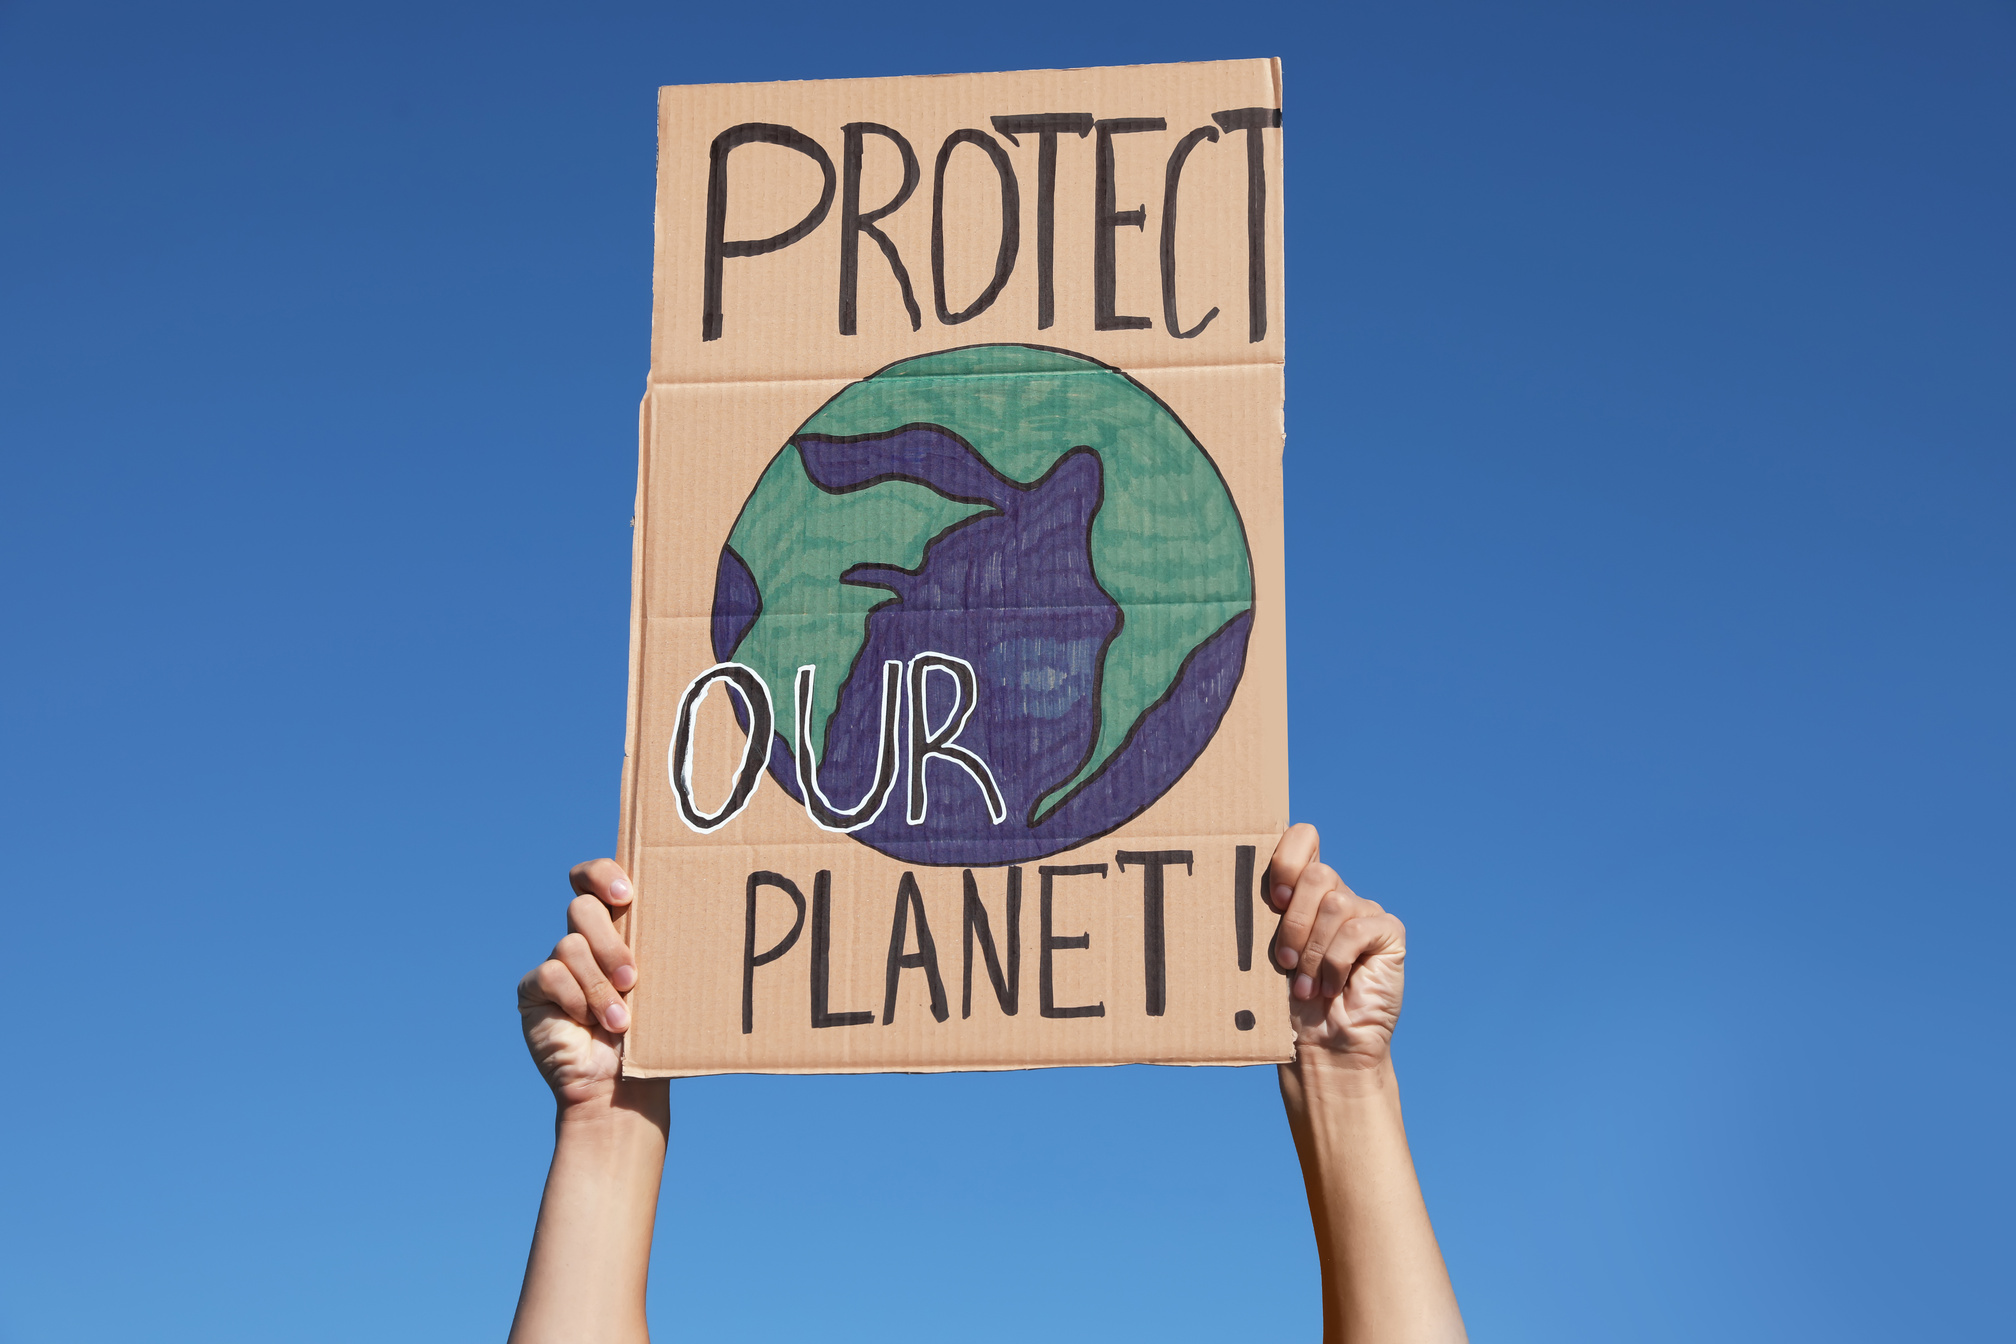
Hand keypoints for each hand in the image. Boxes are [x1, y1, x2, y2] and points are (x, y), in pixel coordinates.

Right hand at [517, 858, 641, 1112]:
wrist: (624, 1086)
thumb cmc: (654, 1034)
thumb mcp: (665, 986)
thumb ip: (665, 949)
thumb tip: (704, 914)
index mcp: (616, 928)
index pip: (594, 878)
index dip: (602, 875)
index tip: (626, 896)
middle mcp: (583, 940)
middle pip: (581, 908)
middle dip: (609, 943)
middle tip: (632, 978)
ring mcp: (556, 964)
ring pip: (570, 945)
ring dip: (598, 985)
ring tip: (619, 1020)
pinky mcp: (533, 990)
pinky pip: (550, 974)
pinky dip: (575, 999)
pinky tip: (588, 1024)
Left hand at [1266, 823, 1407, 1070]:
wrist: (1319, 1046)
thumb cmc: (1284, 1003)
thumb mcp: (1264, 951)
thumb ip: (1262, 915)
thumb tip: (1239, 883)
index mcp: (1301, 891)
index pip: (1302, 838)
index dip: (1287, 858)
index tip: (1274, 899)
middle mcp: (1334, 895)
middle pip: (1317, 873)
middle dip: (1294, 921)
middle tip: (1283, 961)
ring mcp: (1363, 912)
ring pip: (1335, 903)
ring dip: (1313, 951)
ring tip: (1306, 987)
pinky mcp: (1388, 933)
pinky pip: (1358, 930)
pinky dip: (1336, 962)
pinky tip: (1331, 987)